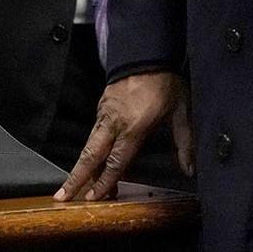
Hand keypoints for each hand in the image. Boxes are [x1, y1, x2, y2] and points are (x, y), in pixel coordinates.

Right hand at [54, 71, 194, 200]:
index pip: (117, 161)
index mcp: (134, 126)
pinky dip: (90, 150)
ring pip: (89, 145)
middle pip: (91, 156)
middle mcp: (115, 123)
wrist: (145, 53)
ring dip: (81, 167)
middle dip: (76, 178)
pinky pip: (93, 133)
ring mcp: (105, 114)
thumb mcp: (181, 111)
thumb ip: (185, 142)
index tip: (94, 198)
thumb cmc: (165, 83)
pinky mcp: (101, 107)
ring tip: (73, 187)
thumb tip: (190, 169)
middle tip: (62, 197)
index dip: (105, 181)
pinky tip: (91, 162)